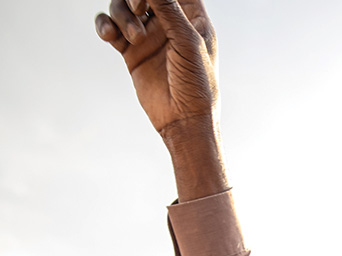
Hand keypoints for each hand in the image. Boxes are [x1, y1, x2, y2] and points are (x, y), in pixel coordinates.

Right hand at [95, 0, 217, 134]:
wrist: (183, 119)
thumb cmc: (196, 83)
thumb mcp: (187, 41)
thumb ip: (168, 8)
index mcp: (192, 17)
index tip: (146, 0)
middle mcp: (170, 23)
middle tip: (137, 7)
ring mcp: (149, 36)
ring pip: (124, 7)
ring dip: (122, 15)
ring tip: (135, 38)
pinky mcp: (132, 51)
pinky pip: (111, 28)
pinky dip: (105, 25)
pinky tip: (109, 35)